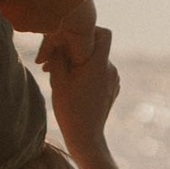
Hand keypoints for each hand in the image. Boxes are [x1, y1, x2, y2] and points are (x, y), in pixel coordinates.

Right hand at [43, 20, 120, 156]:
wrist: (86, 137)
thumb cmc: (70, 110)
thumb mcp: (58, 81)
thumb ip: (58, 56)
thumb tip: (58, 40)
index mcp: (99, 65)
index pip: (103, 33)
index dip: (89, 30)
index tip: (71, 38)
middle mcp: (111, 70)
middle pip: (96, 48)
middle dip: (76, 51)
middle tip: (55, 61)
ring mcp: (114, 80)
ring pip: (96, 61)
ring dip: (79, 63)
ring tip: (60, 76)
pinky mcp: (112, 89)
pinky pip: (100, 73)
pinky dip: (87, 74)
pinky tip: (72, 86)